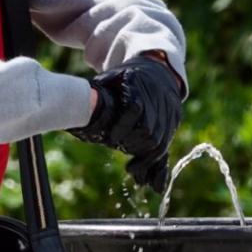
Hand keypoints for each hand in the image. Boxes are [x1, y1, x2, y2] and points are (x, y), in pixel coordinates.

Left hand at [72, 55, 182, 192]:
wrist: (156, 69)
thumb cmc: (125, 78)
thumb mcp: (109, 80)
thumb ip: (95, 98)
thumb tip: (76, 115)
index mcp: (138, 83)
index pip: (135, 108)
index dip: (123, 126)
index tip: (112, 138)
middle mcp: (158, 97)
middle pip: (149, 130)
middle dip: (132, 145)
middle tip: (120, 149)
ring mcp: (169, 111)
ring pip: (160, 142)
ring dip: (145, 160)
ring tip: (132, 170)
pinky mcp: (174, 122)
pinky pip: (168, 148)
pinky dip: (159, 168)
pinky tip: (150, 182)